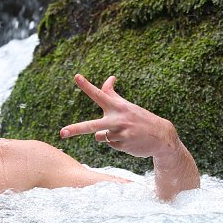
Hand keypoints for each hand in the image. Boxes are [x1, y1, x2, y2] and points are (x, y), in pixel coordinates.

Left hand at [58, 73, 181, 158]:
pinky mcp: (122, 146)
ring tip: (124, 132)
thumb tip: (110, 78)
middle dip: (75, 129)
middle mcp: (117, 119)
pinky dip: (115, 142)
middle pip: (92, 125)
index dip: (87, 86)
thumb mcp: (126, 105)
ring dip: (107, 135)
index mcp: (117, 106)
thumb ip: (112, 93)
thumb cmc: (140, 118)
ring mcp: (120, 134)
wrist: (161, 136)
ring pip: (99, 136)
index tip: (76, 76)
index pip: (99, 94)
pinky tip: (128, 140)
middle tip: (61, 133)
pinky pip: (109, 144)